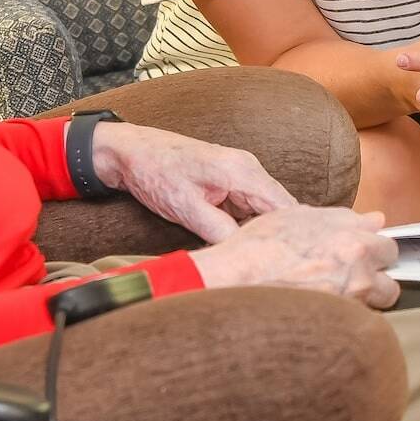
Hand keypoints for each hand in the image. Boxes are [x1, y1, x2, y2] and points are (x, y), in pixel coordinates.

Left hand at [91, 122, 299, 243]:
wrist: (130, 152)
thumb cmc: (155, 172)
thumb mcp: (186, 209)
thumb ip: (220, 232)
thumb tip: (246, 255)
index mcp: (242, 171)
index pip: (284, 208)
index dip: (289, 236)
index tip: (289, 262)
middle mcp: (247, 169)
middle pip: (279, 210)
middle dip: (276, 237)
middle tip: (273, 268)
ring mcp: (240, 174)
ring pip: (264, 211)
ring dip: (259, 233)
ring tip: (254, 259)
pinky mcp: (230, 182)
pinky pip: (249, 208)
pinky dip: (246, 226)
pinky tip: (238, 245)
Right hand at [190, 207, 399, 308]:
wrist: (232, 282)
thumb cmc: (259, 248)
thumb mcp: (299, 217)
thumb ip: (344, 218)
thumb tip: (376, 220)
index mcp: (354, 243)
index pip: (389, 248)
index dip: (374, 250)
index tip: (363, 254)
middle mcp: (357, 275)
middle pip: (390, 284)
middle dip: (374, 281)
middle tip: (347, 278)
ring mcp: (346, 305)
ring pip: (372, 308)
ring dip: (361, 303)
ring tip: (332, 297)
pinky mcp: (334, 329)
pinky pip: (350, 325)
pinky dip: (340, 320)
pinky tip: (319, 311)